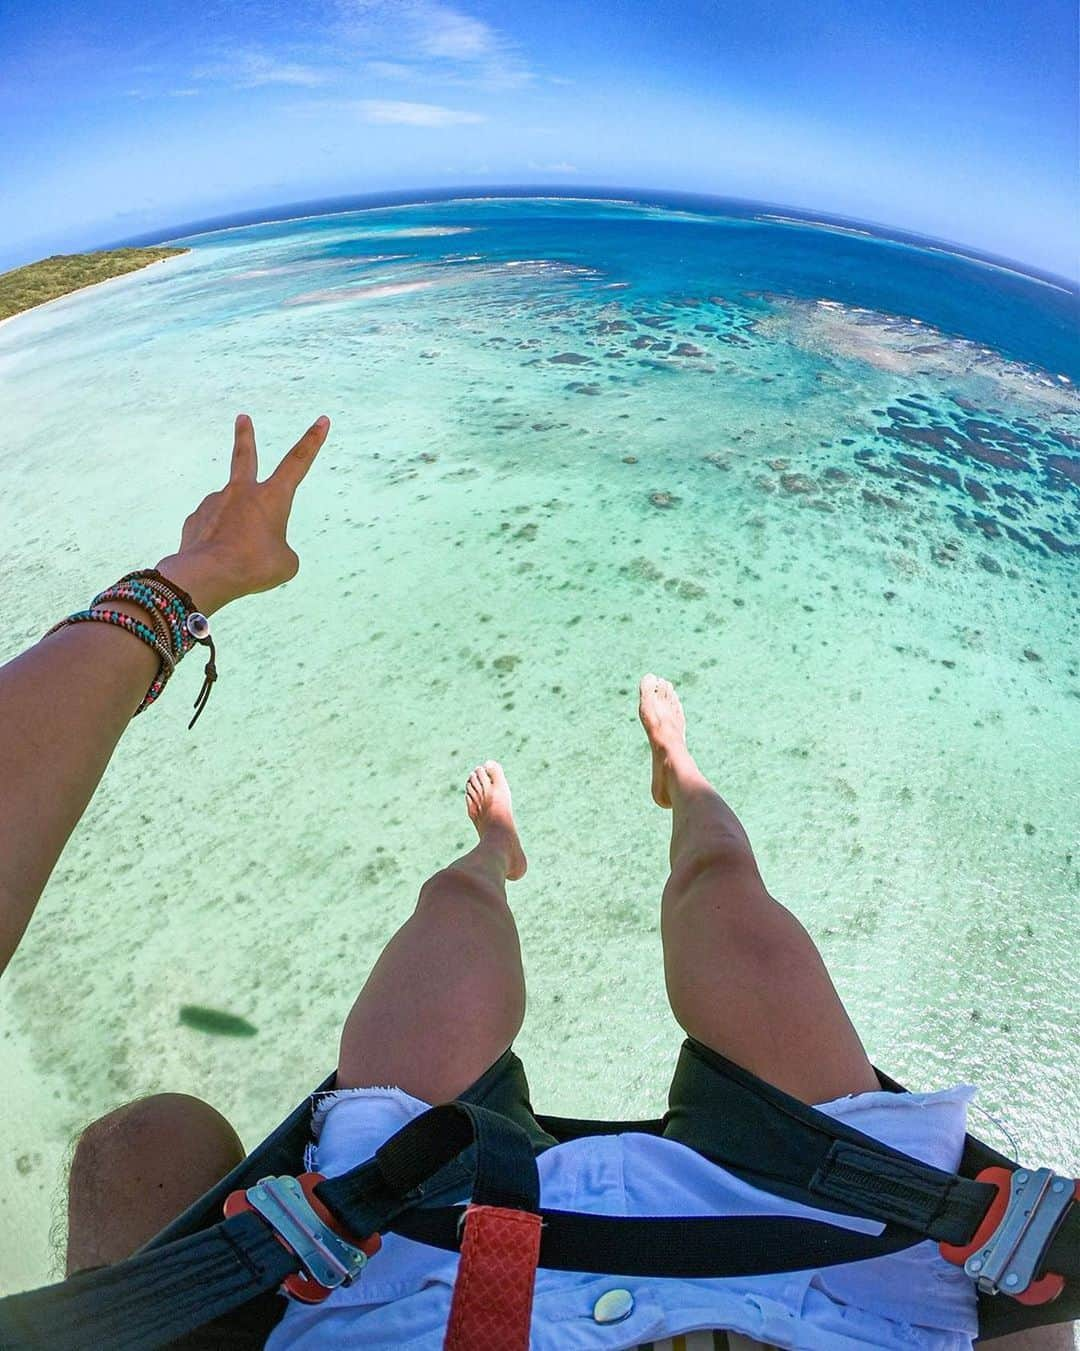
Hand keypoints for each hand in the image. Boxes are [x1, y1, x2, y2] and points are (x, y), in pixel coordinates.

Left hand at [155, 413, 329, 613]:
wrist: (206, 574)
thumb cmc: (253, 566)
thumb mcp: (284, 564)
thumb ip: (279, 549)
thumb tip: (261, 544)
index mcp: (271, 497)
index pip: (298, 462)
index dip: (312, 441)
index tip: (322, 420)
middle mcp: (242, 492)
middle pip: (244, 456)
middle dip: (245, 436)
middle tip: (242, 418)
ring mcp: (215, 503)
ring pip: (230, 514)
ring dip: (236, 530)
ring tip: (237, 556)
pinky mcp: (195, 519)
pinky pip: (212, 531)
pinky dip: (218, 543)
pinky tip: (218, 559)